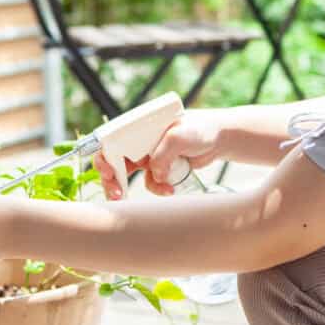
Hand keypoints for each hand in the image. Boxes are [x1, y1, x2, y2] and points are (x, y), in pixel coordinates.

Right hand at [94, 108, 221, 198]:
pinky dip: (157, 188)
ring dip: (129, 188)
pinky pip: (150, 182)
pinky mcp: (159, 168)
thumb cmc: (200, 128)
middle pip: (114, 159)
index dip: (104, 156)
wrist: (220, 139)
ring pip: (128, 175)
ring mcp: (148, 155)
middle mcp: (139, 140)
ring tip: (134, 198)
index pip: (111, 140)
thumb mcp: (178, 136)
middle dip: (110, 178)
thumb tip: (155, 174)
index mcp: (139, 127)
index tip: (109, 172)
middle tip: (115, 193)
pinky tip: (170, 188)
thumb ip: (162, 156)